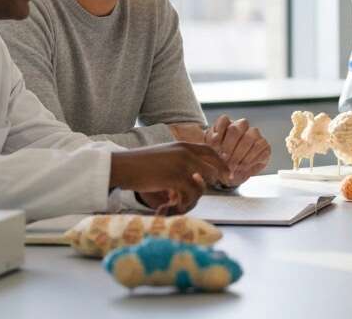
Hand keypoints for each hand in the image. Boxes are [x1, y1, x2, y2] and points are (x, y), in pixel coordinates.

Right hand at [109, 142, 227, 214]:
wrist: (123, 166)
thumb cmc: (140, 164)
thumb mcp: (165, 155)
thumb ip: (181, 161)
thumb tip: (196, 178)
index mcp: (183, 145)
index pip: (211, 151)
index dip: (221, 163)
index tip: (228, 174)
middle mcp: (186, 152)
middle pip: (212, 169)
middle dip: (213, 183)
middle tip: (205, 197)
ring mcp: (182, 164)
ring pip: (202, 186)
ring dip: (193, 198)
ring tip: (180, 202)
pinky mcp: (175, 177)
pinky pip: (190, 194)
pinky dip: (184, 203)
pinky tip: (173, 205)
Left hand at [204, 115, 270, 186]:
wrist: (233, 172)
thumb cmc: (221, 158)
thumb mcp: (211, 151)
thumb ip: (212, 142)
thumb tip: (216, 136)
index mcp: (227, 124)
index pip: (224, 121)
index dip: (219, 133)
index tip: (215, 148)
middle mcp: (242, 126)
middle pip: (236, 129)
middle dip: (229, 147)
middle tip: (224, 160)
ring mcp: (255, 134)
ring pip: (249, 137)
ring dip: (239, 155)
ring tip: (233, 167)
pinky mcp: (264, 144)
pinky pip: (259, 148)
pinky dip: (250, 159)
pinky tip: (243, 167)